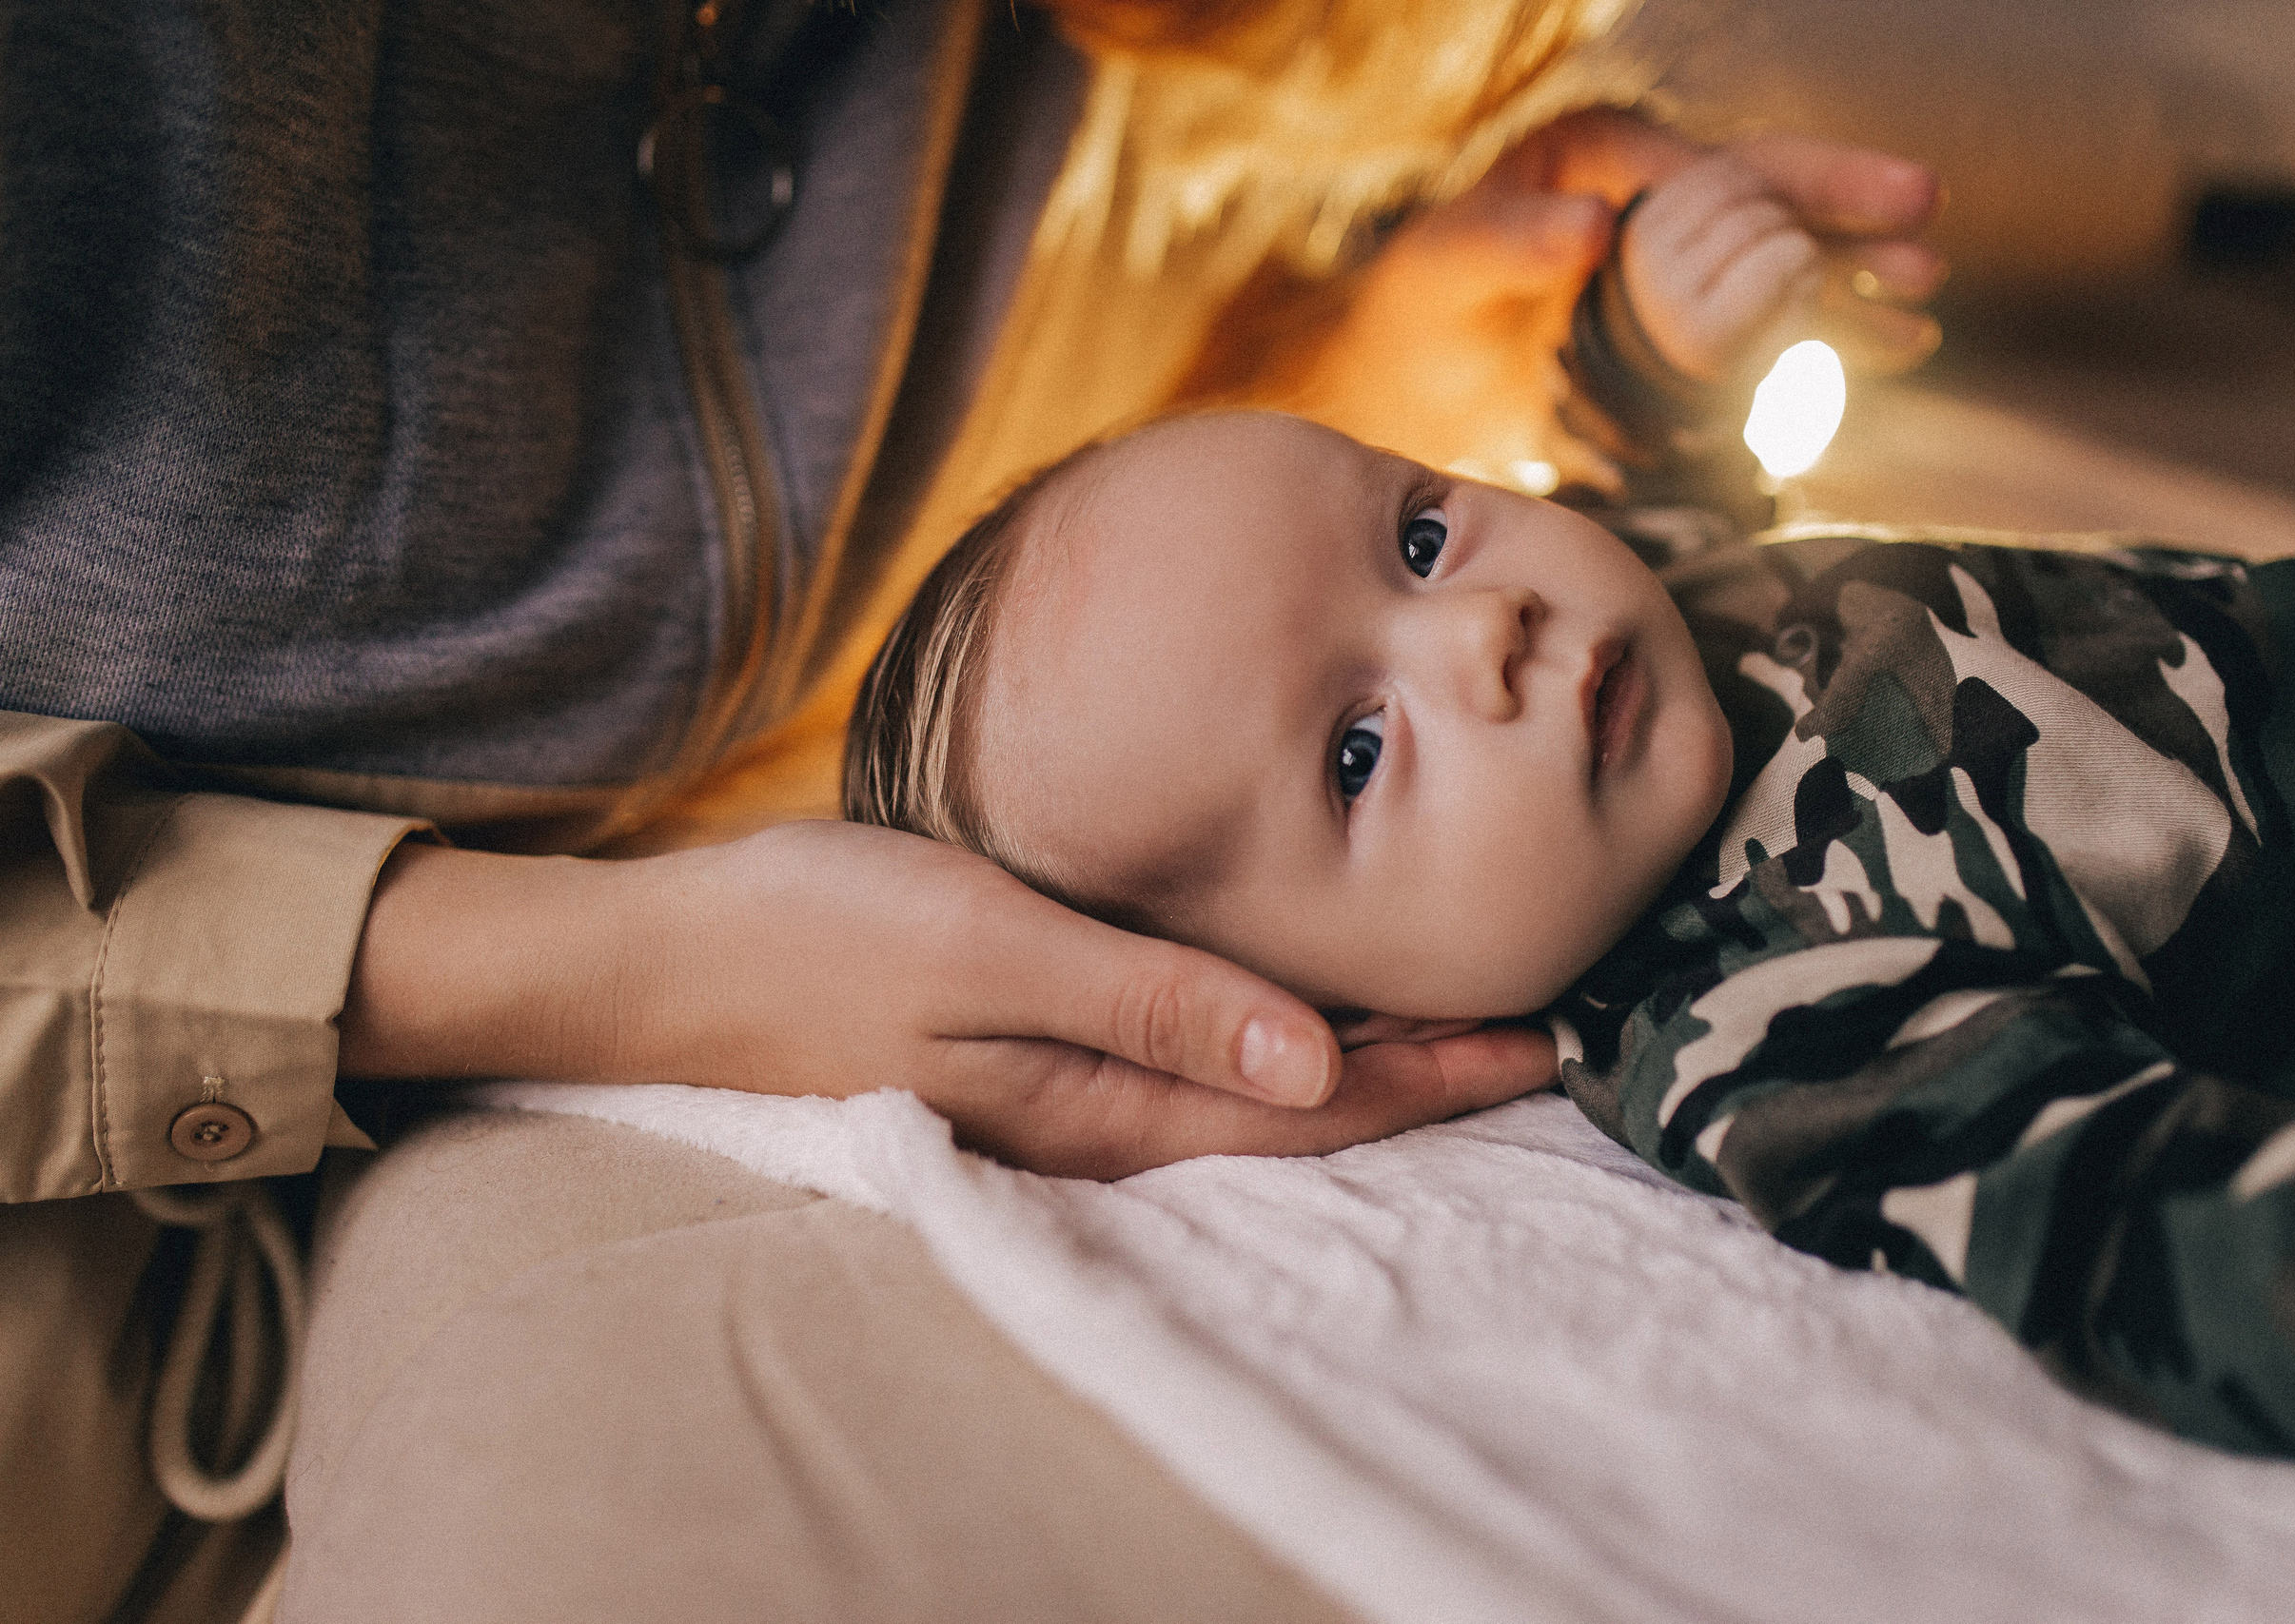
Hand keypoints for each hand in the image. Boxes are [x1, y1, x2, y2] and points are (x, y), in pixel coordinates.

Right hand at [339, 824, 1555, 1179]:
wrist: (664, 958)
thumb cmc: (817, 935)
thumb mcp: (991, 950)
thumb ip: (1153, 1007)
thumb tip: (1316, 1068)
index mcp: (1099, 1102)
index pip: (1306, 1109)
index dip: (1431, 1076)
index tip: (1543, 1038)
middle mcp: (1095, 1111)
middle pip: (1294, 1105)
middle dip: (1422, 1073)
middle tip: (1541, 1026)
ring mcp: (1057, 1084)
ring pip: (1243, 1083)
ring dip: (1353, 1054)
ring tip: (1450, 1011)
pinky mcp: (1025, 1040)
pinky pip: (1179, 1051)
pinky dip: (1264, 1027)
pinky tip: (1289, 994)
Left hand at [1279, 110, 1942, 473]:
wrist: (1392, 395)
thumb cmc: (1409, 313)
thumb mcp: (1446, 265)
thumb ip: (1510, 240)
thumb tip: (1589, 226)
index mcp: (1610, 163)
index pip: (1733, 167)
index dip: (1821, 183)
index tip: (1896, 200)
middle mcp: (1651, 212)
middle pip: (1775, 215)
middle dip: (1855, 238)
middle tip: (1924, 262)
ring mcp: (1664, 284)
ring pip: (1775, 281)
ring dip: (1846, 304)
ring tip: (1916, 328)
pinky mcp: (1664, 352)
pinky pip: (1750, 347)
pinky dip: (1804, 359)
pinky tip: (1859, 376)